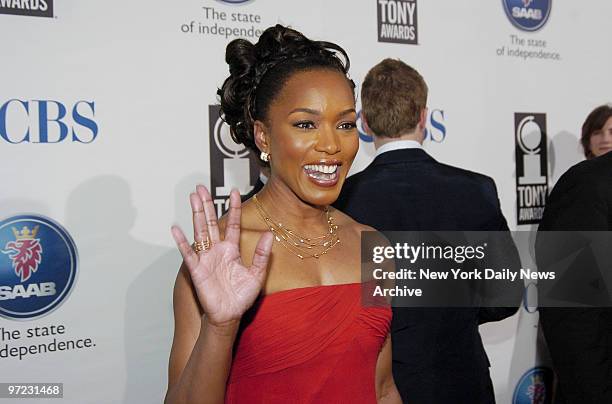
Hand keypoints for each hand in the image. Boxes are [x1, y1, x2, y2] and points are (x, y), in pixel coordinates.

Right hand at [171, 185, 272, 327]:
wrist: (229, 315)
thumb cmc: (241, 296)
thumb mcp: (257, 274)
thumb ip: (263, 255)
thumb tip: (270, 235)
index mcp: (232, 250)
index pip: (232, 224)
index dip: (233, 208)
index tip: (235, 191)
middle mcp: (217, 250)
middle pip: (210, 222)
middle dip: (206, 204)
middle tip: (201, 187)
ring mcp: (206, 258)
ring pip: (199, 232)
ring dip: (195, 214)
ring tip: (192, 197)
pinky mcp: (197, 270)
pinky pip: (189, 253)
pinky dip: (182, 242)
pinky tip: (176, 228)